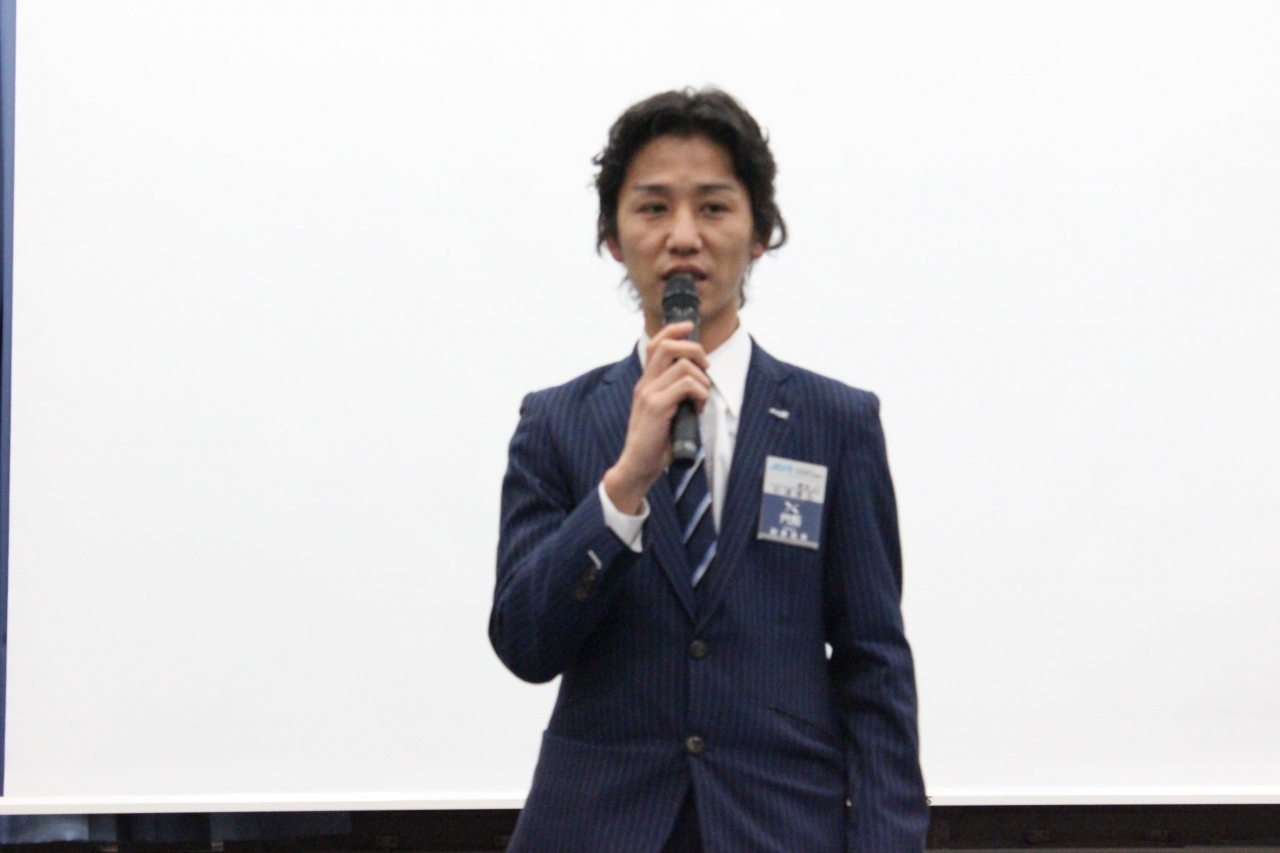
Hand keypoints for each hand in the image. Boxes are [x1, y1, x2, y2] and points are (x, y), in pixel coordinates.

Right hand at [603, 322, 709, 514]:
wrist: (638, 465)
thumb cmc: (655, 442)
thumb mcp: (664, 411)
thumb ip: (675, 393)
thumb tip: (698, 380)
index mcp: (646, 382)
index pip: (655, 343)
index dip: (673, 329)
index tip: (689, 327)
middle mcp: (645, 384)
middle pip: (668, 346)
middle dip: (695, 350)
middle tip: (705, 367)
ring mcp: (649, 394)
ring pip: (684, 366)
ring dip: (702, 380)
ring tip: (701, 399)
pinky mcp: (657, 406)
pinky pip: (688, 385)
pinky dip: (700, 395)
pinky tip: (697, 409)